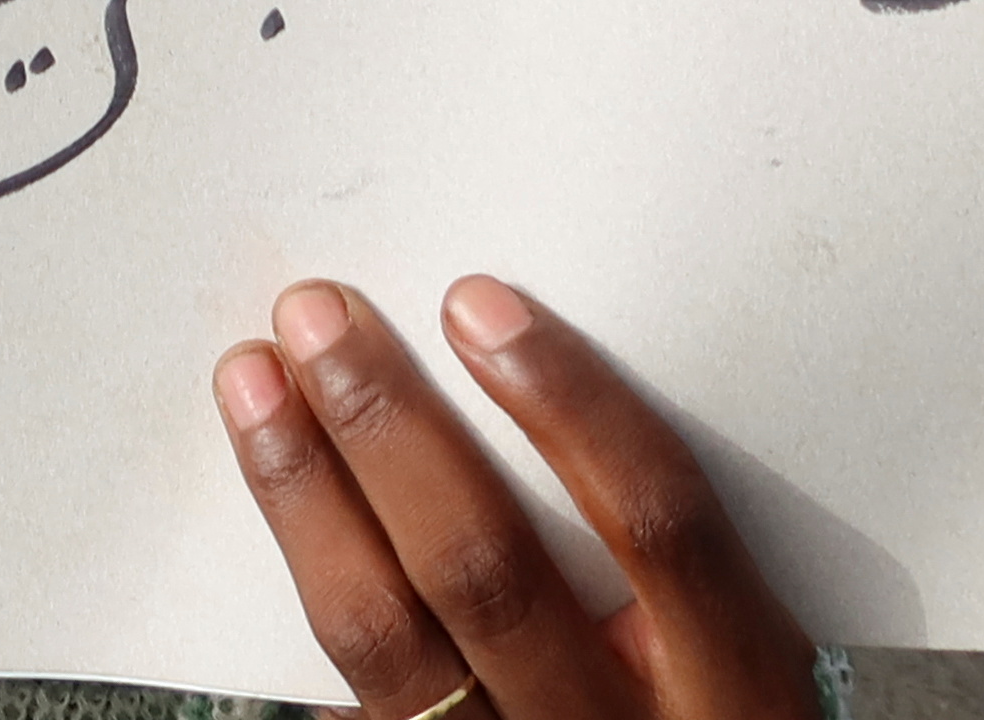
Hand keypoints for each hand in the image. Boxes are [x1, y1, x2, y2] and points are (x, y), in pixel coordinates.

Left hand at [219, 275, 819, 719]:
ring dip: (305, 499)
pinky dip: (291, 610)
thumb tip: (504, 349)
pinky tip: (245, 523)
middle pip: (488, 570)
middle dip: (388, 429)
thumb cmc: (712, 708)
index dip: (570, 405)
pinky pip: (354, 707)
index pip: (656, 520)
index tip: (476, 304)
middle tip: (318, 318)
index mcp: (730, 679)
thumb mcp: (738, 647)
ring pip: (385, 638)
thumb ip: (656, 533)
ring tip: (254, 387)